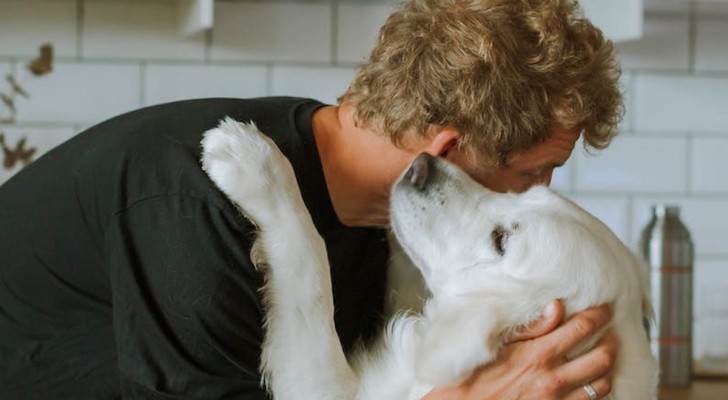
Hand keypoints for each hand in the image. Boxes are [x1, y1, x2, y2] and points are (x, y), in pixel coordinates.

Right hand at [422, 301, 616, 399]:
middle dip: (612, 341)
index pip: (581, 328)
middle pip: (602, 357)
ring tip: (604, 357)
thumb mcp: (497, 346)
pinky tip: (591, 382)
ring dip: (607, 368)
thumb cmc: (473, 379)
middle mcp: (553, 379)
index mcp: (538, 355)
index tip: (605, 309)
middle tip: (611, 333)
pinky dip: (597, 391)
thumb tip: (556, 308)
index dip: (599, 315)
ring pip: (602, 384)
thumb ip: (532, 329)